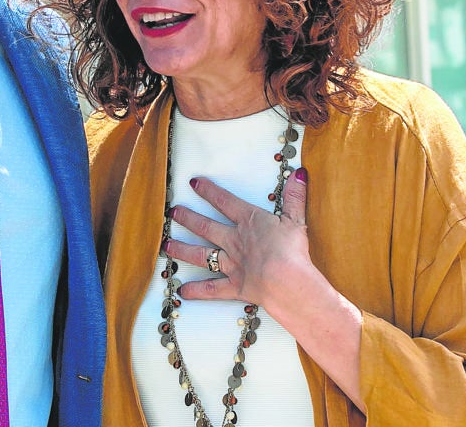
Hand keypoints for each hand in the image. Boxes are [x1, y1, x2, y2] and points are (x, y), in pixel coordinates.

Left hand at [162, 169, 310, 307]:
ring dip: (182, 250)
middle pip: (206, 227)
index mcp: (249, 222)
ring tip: (166, 246)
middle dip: (187, 218)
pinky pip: (212, 289)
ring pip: (202, 255)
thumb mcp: (296, 219)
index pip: (225, 202)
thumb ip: (294, 196)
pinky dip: (197, 291)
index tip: (193, 183)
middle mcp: (234, 241)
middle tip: (172, 213)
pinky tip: (182, 291)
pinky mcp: (234, 286)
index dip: (208, 191)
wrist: (285, 280)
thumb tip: (299, 173)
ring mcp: (232, 264)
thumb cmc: (292, 250)